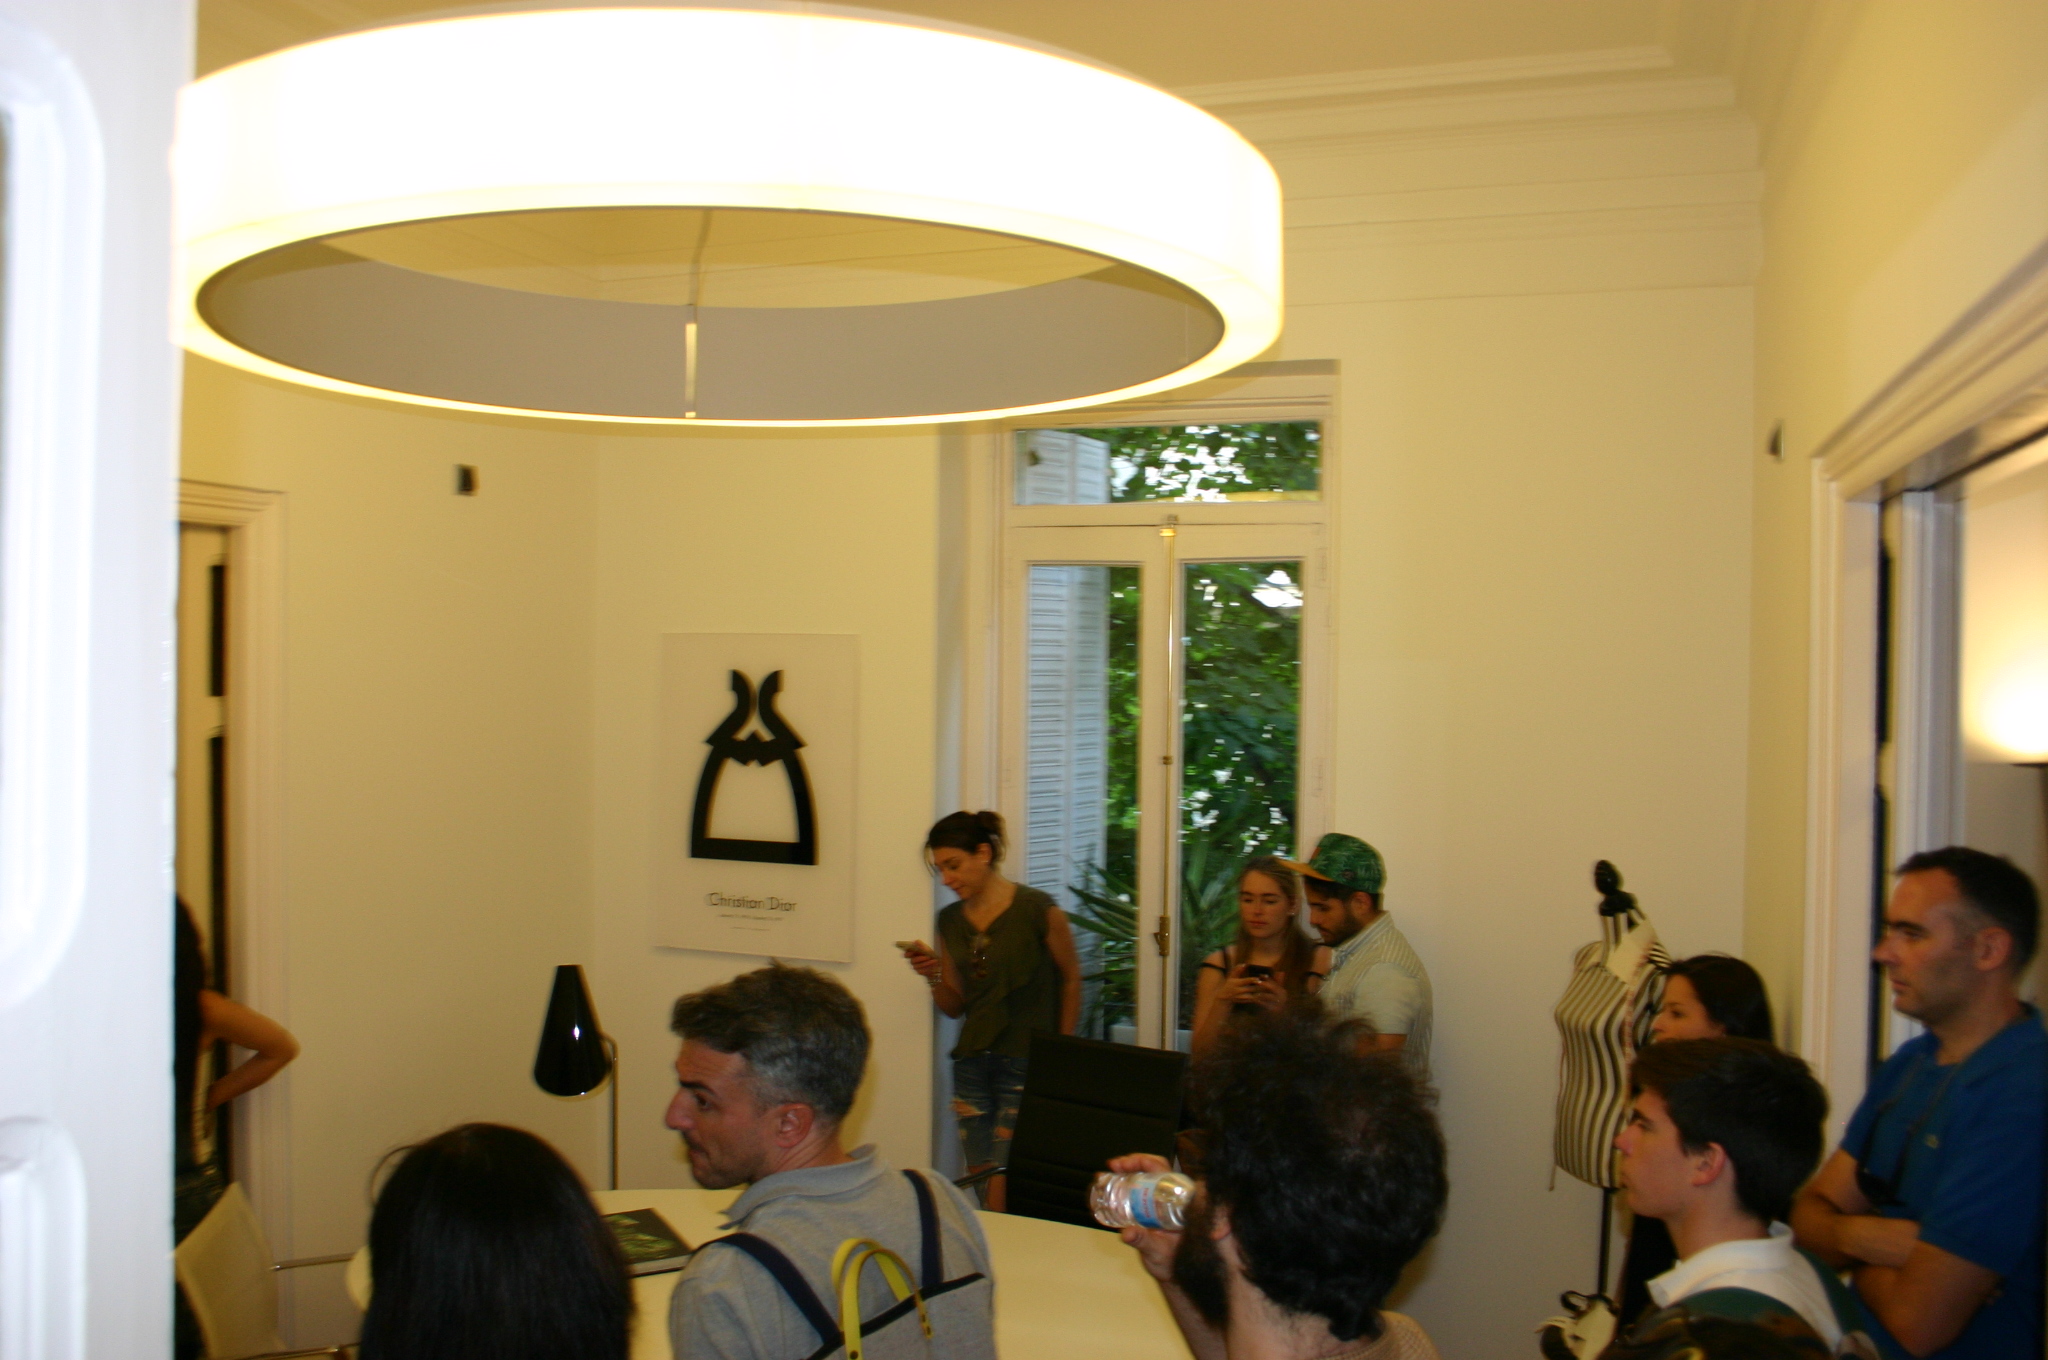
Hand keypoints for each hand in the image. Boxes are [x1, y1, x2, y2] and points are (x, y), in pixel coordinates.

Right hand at [901, 942, 941, 979]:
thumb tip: (916, 942)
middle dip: (920, 959)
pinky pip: (921, 971)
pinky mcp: (919, 972)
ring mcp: (916, 966)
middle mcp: (913, 960)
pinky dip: (928, 968)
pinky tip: (932, 966)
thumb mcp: (926, 948)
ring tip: (933, 960)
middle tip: (928, 957)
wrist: (937, 964)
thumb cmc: (930, 954)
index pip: (906, 954)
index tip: (914, 952)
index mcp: (913, 953)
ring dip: (926, 963)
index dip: (908, 953)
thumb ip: (921, 944)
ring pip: (917, 966)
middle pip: (912, 961)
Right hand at [1107, 1153, 1182, 1280]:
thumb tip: (1127, 1233)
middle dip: (1132, 1162)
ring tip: (1105, 1174)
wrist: (1168, 1274)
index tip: (1130, 1164)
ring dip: (1123, 1172)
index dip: (1148, 1161)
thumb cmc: (1170, 1262)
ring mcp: (1156, 1204)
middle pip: (1152, 1170)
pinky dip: (1119, 1187)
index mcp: (1178, 1203)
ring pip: (1142, 1179)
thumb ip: (1144, 1241)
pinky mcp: (1145, 1211)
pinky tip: (1106, 1187)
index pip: (1166, 1172)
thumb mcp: (1157, 1251)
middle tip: (1115, 1165)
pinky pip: (1133, 1193)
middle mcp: (1168, 1200)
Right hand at [1216, 967, 1283, 1011]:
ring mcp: (1243, 997)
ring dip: (1262, 993)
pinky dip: (1260, 998)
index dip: (1253, 980)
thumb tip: (1244, 964)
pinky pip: (1254, 1000)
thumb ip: (1237, 970)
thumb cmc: (1229, 985)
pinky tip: (1266, 997)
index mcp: (1237, 983)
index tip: (1259, 978)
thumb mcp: (1231, 977)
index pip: (1246, 981)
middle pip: (1252, 989)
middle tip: (1269, 984)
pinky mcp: (1246, 1001)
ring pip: (1254, 995)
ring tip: (1269, 991)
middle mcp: (1240, 990)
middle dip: (1260, 987)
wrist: (1224, 998)